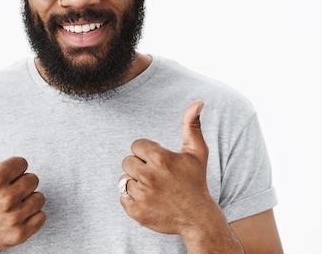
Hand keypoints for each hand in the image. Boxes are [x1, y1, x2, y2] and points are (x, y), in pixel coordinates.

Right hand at [0, 120, 45, 250]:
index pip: (23, 162)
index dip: (13, 168)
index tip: (2, 176)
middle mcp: (5, 199)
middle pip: (33, 178)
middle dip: (22, 182)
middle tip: (7, 190)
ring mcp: (14, 218)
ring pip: (40, 197)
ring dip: (28, 199)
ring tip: (13, 203)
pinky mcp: (21, 233)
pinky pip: (42, 216)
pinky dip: (33, 216)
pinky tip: (18, 216)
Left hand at [120, 100, 216, 236]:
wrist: (197, 218)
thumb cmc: (195, 180)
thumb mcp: (197, 152)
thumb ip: (192, 125)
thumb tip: (198, 102)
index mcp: (160, 158)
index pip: (136, 146)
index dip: (147, 153)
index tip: (160, 162)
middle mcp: (149, 176)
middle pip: (127, 161)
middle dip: (140, 167)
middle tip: (157, 176)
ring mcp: (142, 196)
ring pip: (124, 179)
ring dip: (135, 183)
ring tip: (154, 189)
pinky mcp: (136, 212)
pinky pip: (122, 197)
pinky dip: (132, 199)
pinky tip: (149, 200)